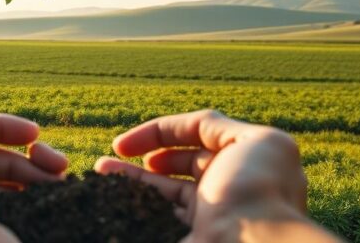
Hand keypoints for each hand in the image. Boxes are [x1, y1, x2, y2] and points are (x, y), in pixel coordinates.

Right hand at [95, 109, 337, 241]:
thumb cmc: (258, 191)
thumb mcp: (256, 141)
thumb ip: (222, 127)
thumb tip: (196, 127)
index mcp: (247, 160)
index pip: (199, 134)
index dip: (162, 132)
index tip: (126, 142)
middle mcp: (228, 187)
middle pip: (180, 164)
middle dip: (145, 155)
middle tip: (116, 154)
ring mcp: (210, 216)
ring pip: (165, 192)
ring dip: (132, 180)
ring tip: (100, 170)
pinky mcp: (195, 237)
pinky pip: (161, 217)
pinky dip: (138, 203)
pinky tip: (111, 196)